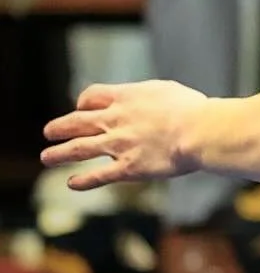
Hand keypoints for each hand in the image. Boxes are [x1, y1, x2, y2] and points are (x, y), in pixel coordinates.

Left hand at [41, 81, 204, 189]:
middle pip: (76, 122)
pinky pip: (98, 176)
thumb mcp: (165, 89)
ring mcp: (118, 145)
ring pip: (78, 149)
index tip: (82, 108)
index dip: (83, 103)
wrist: (199, 131)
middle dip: (59, 127)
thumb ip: (146, 94)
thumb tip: (143, 98)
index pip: (91, 96)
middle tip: (48, 131)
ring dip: (58, 154)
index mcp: (126, 98)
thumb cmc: (191, 108)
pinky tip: (72, 183)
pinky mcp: (128, 168)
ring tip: (47, 157)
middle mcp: (115, 120)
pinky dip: (82, 181)